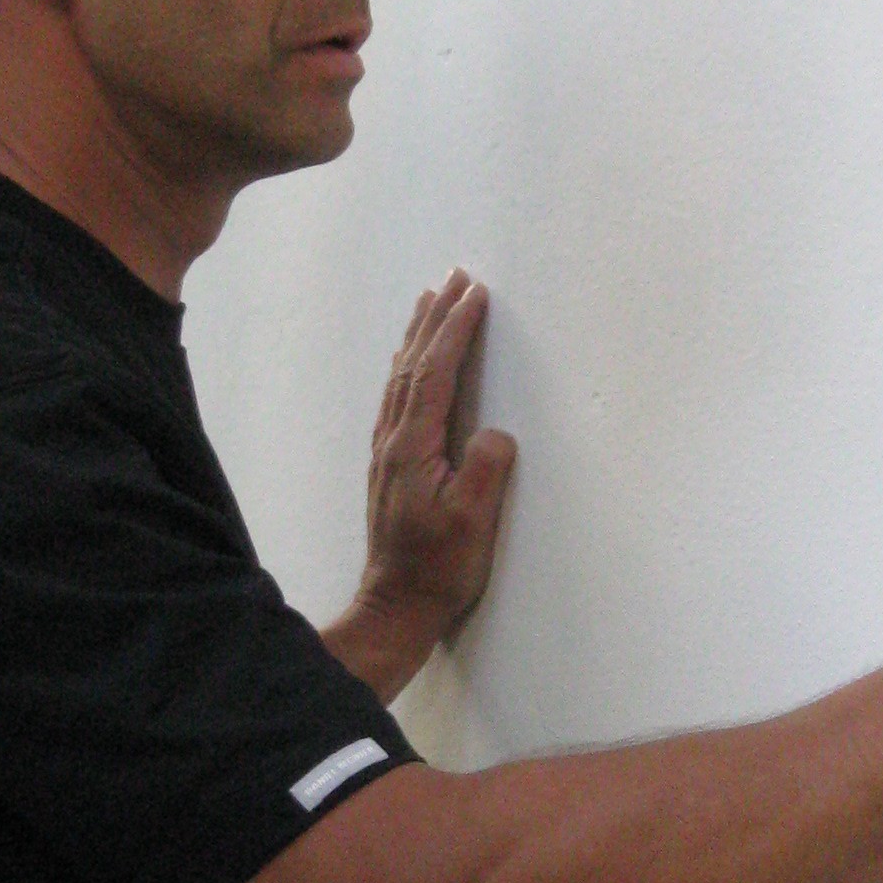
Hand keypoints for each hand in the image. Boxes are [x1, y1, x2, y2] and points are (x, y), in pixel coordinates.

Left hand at [323, 273, 517, 700]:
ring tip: (431, 301)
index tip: (474, 294)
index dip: (455, 330)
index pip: (435, 373)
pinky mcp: (390, 464)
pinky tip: (411, 363)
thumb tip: (495, 432)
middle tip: (455, 277)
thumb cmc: (438, 568)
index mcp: (413, 446)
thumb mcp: (473, 522)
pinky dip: (408, 365)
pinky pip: (397, 396)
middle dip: (435, 318)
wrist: (396, 605)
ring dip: (418, 335)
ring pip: (400, 377)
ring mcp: (387, 451)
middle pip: (412, 364)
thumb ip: (484, 469)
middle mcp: (393, 440)